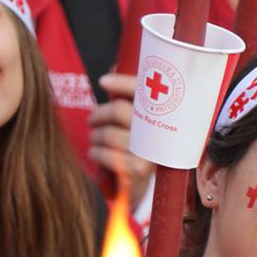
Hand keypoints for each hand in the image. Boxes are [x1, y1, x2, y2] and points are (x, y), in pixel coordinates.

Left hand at [88, 74, 156, 207]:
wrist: (143, 187)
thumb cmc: (139, 147)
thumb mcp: (139, 121)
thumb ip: (130, 96)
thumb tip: (113, 69)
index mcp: (164, 115)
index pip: (143, 90)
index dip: (122, 83)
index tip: (103, 82)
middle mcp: (161, 132)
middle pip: (119, 111)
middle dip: (98, 115)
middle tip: (92, 120)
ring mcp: (151, 152)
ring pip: (109, 134)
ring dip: (95, 136)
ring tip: (94, 139)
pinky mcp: (140, 171)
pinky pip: (108, 155)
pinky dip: (96, 153)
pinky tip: (94, 153)